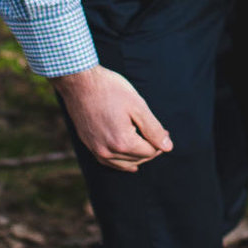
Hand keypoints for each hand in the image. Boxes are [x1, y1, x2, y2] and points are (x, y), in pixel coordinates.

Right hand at [54, 64, 172, 171]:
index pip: (150, 151)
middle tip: (159, 135)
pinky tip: (129, 162)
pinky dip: (121, 162)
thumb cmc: (110, 90)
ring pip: (124, 164)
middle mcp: (108, 151)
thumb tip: (168, 147)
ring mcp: (96, 150)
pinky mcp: (89, 145)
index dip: (161, 141)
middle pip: (139, 159)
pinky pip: (108, 162)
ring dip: (138, 157)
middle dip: (151, 149)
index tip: (165, 131)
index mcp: (123, 142)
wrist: (80, 82)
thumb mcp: (138, 106)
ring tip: (146, 145)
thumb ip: (154, 129)